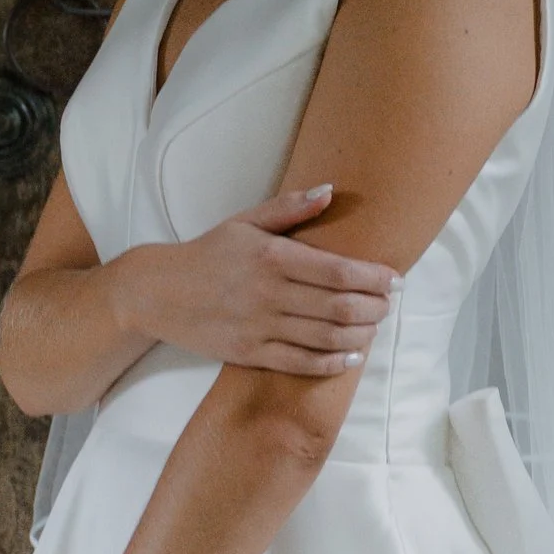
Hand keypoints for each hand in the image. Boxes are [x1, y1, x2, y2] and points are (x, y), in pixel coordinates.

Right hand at [135, 186, 394, 376]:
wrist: (158, 293)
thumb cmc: (207, 254)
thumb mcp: (244, 222)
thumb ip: (289, 208)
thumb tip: (330, 191)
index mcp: (271, 256)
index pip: (337, 269)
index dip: (373, 277)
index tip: (395, 280)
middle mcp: (267, 293)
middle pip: (338, 306)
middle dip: (374, 307)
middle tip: (389, 305)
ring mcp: (258, 327)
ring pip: (324, 337)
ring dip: (359, 335)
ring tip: (375, 328)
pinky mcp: (248, 354)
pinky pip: (299, 362)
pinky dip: (331, 362)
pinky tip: (351, 356)